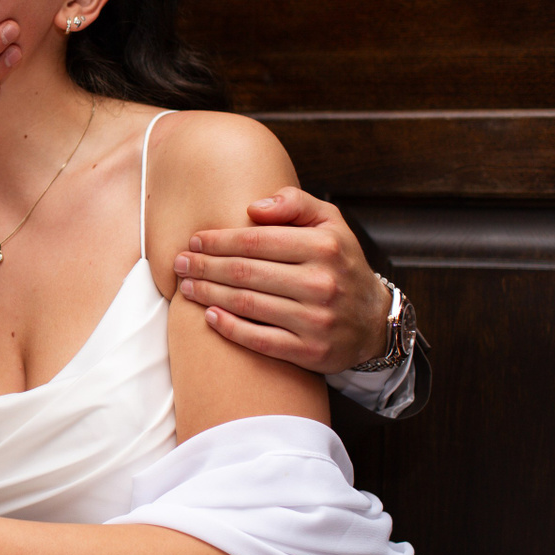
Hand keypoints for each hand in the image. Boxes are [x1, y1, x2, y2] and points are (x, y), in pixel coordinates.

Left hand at [175, 187, 392, 373]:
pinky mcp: (310, 351)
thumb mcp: (330, 223)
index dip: (218, 241)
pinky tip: (209, 316)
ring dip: (209, 294)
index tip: (194, 241)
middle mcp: (321, 283)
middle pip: (245, 272)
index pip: (255, 241)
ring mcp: (316, 320)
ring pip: (247, 304)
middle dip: (205, 266)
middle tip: (179, 264)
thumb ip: (294, 204)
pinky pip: (259, 340)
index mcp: (323, 247)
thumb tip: (253, 207)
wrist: (374, 321)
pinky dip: (229, 328)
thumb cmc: (341, 264)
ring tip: (187, 287)